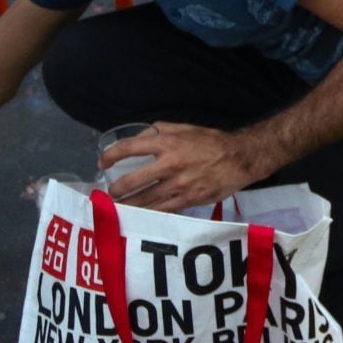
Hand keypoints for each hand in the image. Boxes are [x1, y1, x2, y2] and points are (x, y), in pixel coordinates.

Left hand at [97, 122, 273, 213]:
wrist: (239, 159)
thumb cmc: (210, 141)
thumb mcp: (184, 128)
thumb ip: (158, 130)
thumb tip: (137, 138)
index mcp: (166, 142)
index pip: (129, 148)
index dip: (111, 156)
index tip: (103, 163)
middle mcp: (169, 164)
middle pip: (132, 181)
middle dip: (116, 189)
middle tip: (110, 193)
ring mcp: (178, 185)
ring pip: (144, 200)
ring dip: (128, 205)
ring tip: (119, 207)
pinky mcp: (188, 200)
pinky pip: (162, 210)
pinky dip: (148, 213)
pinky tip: (140, 215)